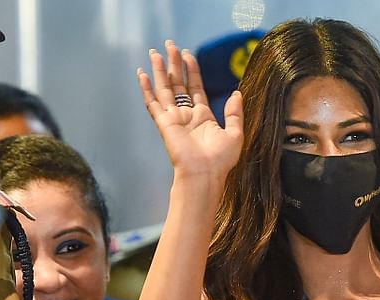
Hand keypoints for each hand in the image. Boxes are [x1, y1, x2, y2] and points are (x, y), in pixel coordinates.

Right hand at [138, 40, 243, 179]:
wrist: (205, 174)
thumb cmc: (221, 160)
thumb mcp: (235, 134)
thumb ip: (235, 113)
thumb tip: (237, 94)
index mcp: (202, 116)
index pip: (195, 87)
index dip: (191, 70)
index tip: (188, 54)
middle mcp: (186, 115)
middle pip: (177, 83)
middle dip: (174, 64)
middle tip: (170, 45)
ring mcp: (173, 118)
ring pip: (164, 88)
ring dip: (160, 70)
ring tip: (156, 52)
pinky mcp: (164, 123)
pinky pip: (153, 103)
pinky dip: (146, 89)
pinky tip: (142, 74)